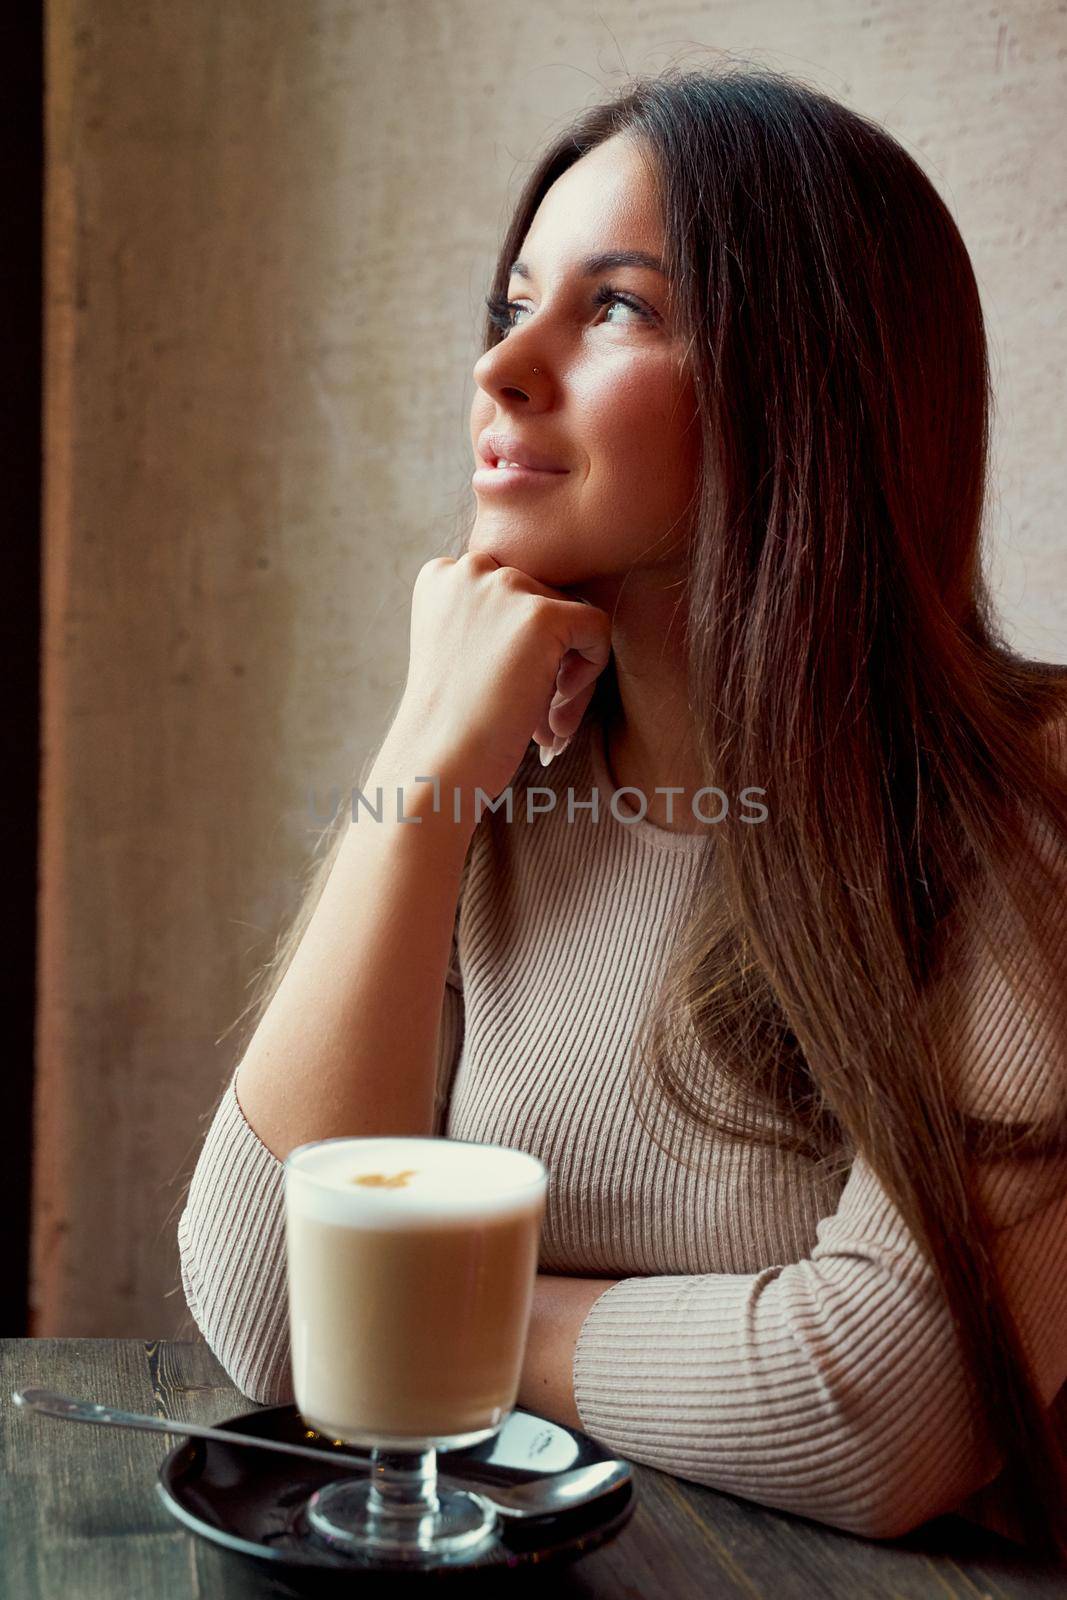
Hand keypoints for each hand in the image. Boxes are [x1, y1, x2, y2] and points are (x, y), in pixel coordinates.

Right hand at [386, 551, 612, 799]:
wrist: (438, 759)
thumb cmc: (452, 721)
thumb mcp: (460, 650)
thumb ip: (495, 620)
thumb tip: (564, 615)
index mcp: (442, 575)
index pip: (513, 590)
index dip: (519, 641)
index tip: (507, 686)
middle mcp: (470, 569)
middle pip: (544, 599)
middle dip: (548, 657)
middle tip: (535, 713)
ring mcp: (505, 588)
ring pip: (572, 616)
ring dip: (568, 669)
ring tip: (545, 720)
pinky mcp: (541, 616)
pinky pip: (596, 628)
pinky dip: (592, 669)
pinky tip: (558, 707)